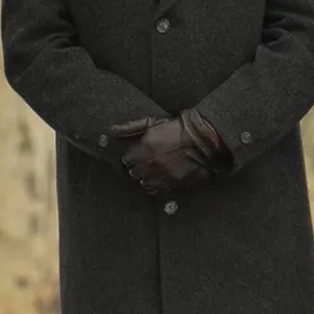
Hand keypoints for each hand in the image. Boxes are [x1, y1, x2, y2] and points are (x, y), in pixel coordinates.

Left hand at [110, 111, 226, 196]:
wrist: (202, 138)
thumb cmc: (177, 128)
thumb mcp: (151, 123)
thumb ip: (130, 128)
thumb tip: (112, 131)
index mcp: (143, 149)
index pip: (127, 160)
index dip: (133, 157)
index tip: (138, 155)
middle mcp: (150, 165)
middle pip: (134, 173)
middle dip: (139, 168)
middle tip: (148, 162)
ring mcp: (162, 176)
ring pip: (145, 184)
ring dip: (148, 177)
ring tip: (156, 170)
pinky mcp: (174, 184)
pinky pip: (159, 190)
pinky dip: (158, 185)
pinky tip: (163, 177)